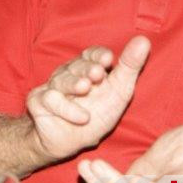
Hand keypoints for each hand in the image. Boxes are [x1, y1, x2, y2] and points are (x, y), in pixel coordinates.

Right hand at [26, 36, 149, 162]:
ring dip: (74, 83)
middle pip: (76, 65)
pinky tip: (82, 117)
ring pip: (61, 79)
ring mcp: (52, 85)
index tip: (108, 59)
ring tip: (85, 87)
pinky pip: (51, 99)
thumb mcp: (119, 92)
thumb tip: (144, 40)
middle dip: (87, 68)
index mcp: (88, 68)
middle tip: (98, 73)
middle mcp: (69, 73)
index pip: (91, 54)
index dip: (98, 55)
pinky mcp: (38, 100)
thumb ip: (130, 67)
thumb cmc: (96, 115)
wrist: (69, 142)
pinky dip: (67, 108)